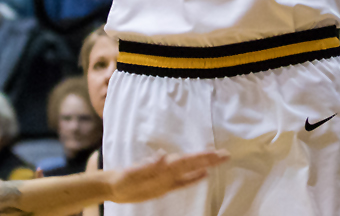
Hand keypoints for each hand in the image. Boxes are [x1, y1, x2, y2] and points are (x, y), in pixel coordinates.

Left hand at [105, 151, 230, 203]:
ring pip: (191, 170)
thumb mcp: (133, 175)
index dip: (202, 158)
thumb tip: (164, 156)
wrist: (113, 185)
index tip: (217, 154)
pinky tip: (204, 176)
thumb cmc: (123, 180)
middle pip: (193, 163)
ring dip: (205, 165)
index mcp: (164, 167)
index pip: (187, 161)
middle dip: (209, 158)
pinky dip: (195, 178)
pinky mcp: (166, 185)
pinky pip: (184, 182)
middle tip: (226, 154)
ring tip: (219, 160)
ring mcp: (168, 177)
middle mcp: (169, 169)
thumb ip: (149, 166)